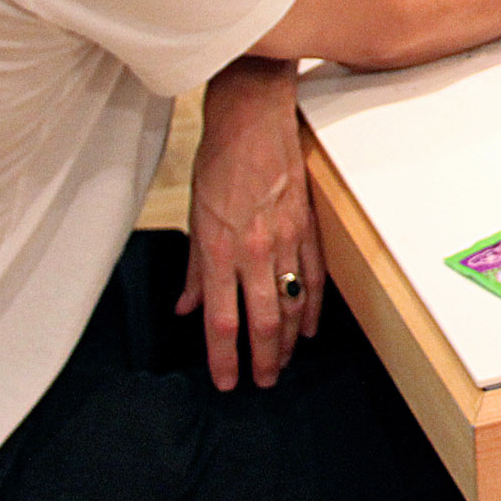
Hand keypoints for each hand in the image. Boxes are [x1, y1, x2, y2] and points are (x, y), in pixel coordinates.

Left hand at [177, 57, 321, 390]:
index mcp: (219, 249)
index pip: (222, 319)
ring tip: (284, 360)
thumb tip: (187, 306)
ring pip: (293, 303)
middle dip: (264, 358)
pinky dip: (313, 305)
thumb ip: (193, 267)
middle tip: (262, 382)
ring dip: (290, 339)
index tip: (226, 380)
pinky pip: (314, 276)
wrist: (252, 119)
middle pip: (264, 320)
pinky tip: (310, 326)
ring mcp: (286, 239)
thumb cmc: (218, 160)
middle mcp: (255, 250)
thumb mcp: (193, 215)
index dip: (225, 357)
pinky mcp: (307, 226)